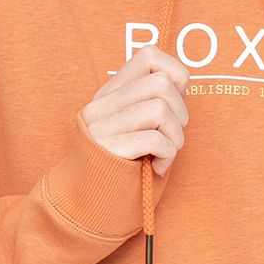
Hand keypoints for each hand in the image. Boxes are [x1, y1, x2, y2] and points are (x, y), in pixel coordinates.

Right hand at [80, 46, 189, 173]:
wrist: (83, 208)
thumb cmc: (118, 169)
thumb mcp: (131, 128)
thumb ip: (149, 103)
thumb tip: (180, 81)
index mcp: (108, 95)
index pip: (148, 56)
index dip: (175, 74)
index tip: (175, 103)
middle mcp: (101, 106)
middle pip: (160, 82)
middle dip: (181, 112)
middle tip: (172, 136)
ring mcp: (102, 127)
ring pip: (160, 109)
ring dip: (175, 137)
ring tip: (165, 154)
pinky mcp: (108, 151)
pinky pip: (155, 140)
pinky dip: (167, 156)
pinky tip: (157, 168)